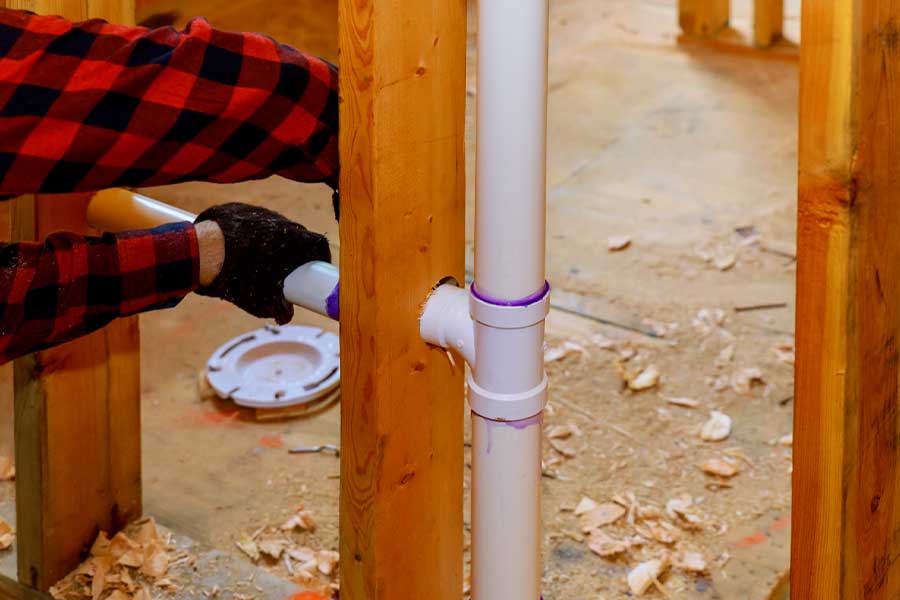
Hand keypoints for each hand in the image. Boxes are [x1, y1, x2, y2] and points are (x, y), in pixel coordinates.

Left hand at [194, 203, 330, 323]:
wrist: (201, 252)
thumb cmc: (236, 277)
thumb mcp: (260, 301)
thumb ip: (279, 310)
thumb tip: (285, 317)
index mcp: (294, 240)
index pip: (319, 244)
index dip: (321, 256)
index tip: (318, 267)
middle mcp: (281, 222)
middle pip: (299, 235)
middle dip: (298, 251)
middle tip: (289, 268)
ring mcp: (261, 213)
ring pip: (277, 227)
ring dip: (275, 241)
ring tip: (260, 260)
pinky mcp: (241, 209)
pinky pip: (255, 221)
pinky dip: (253, 234)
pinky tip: (241, 248)